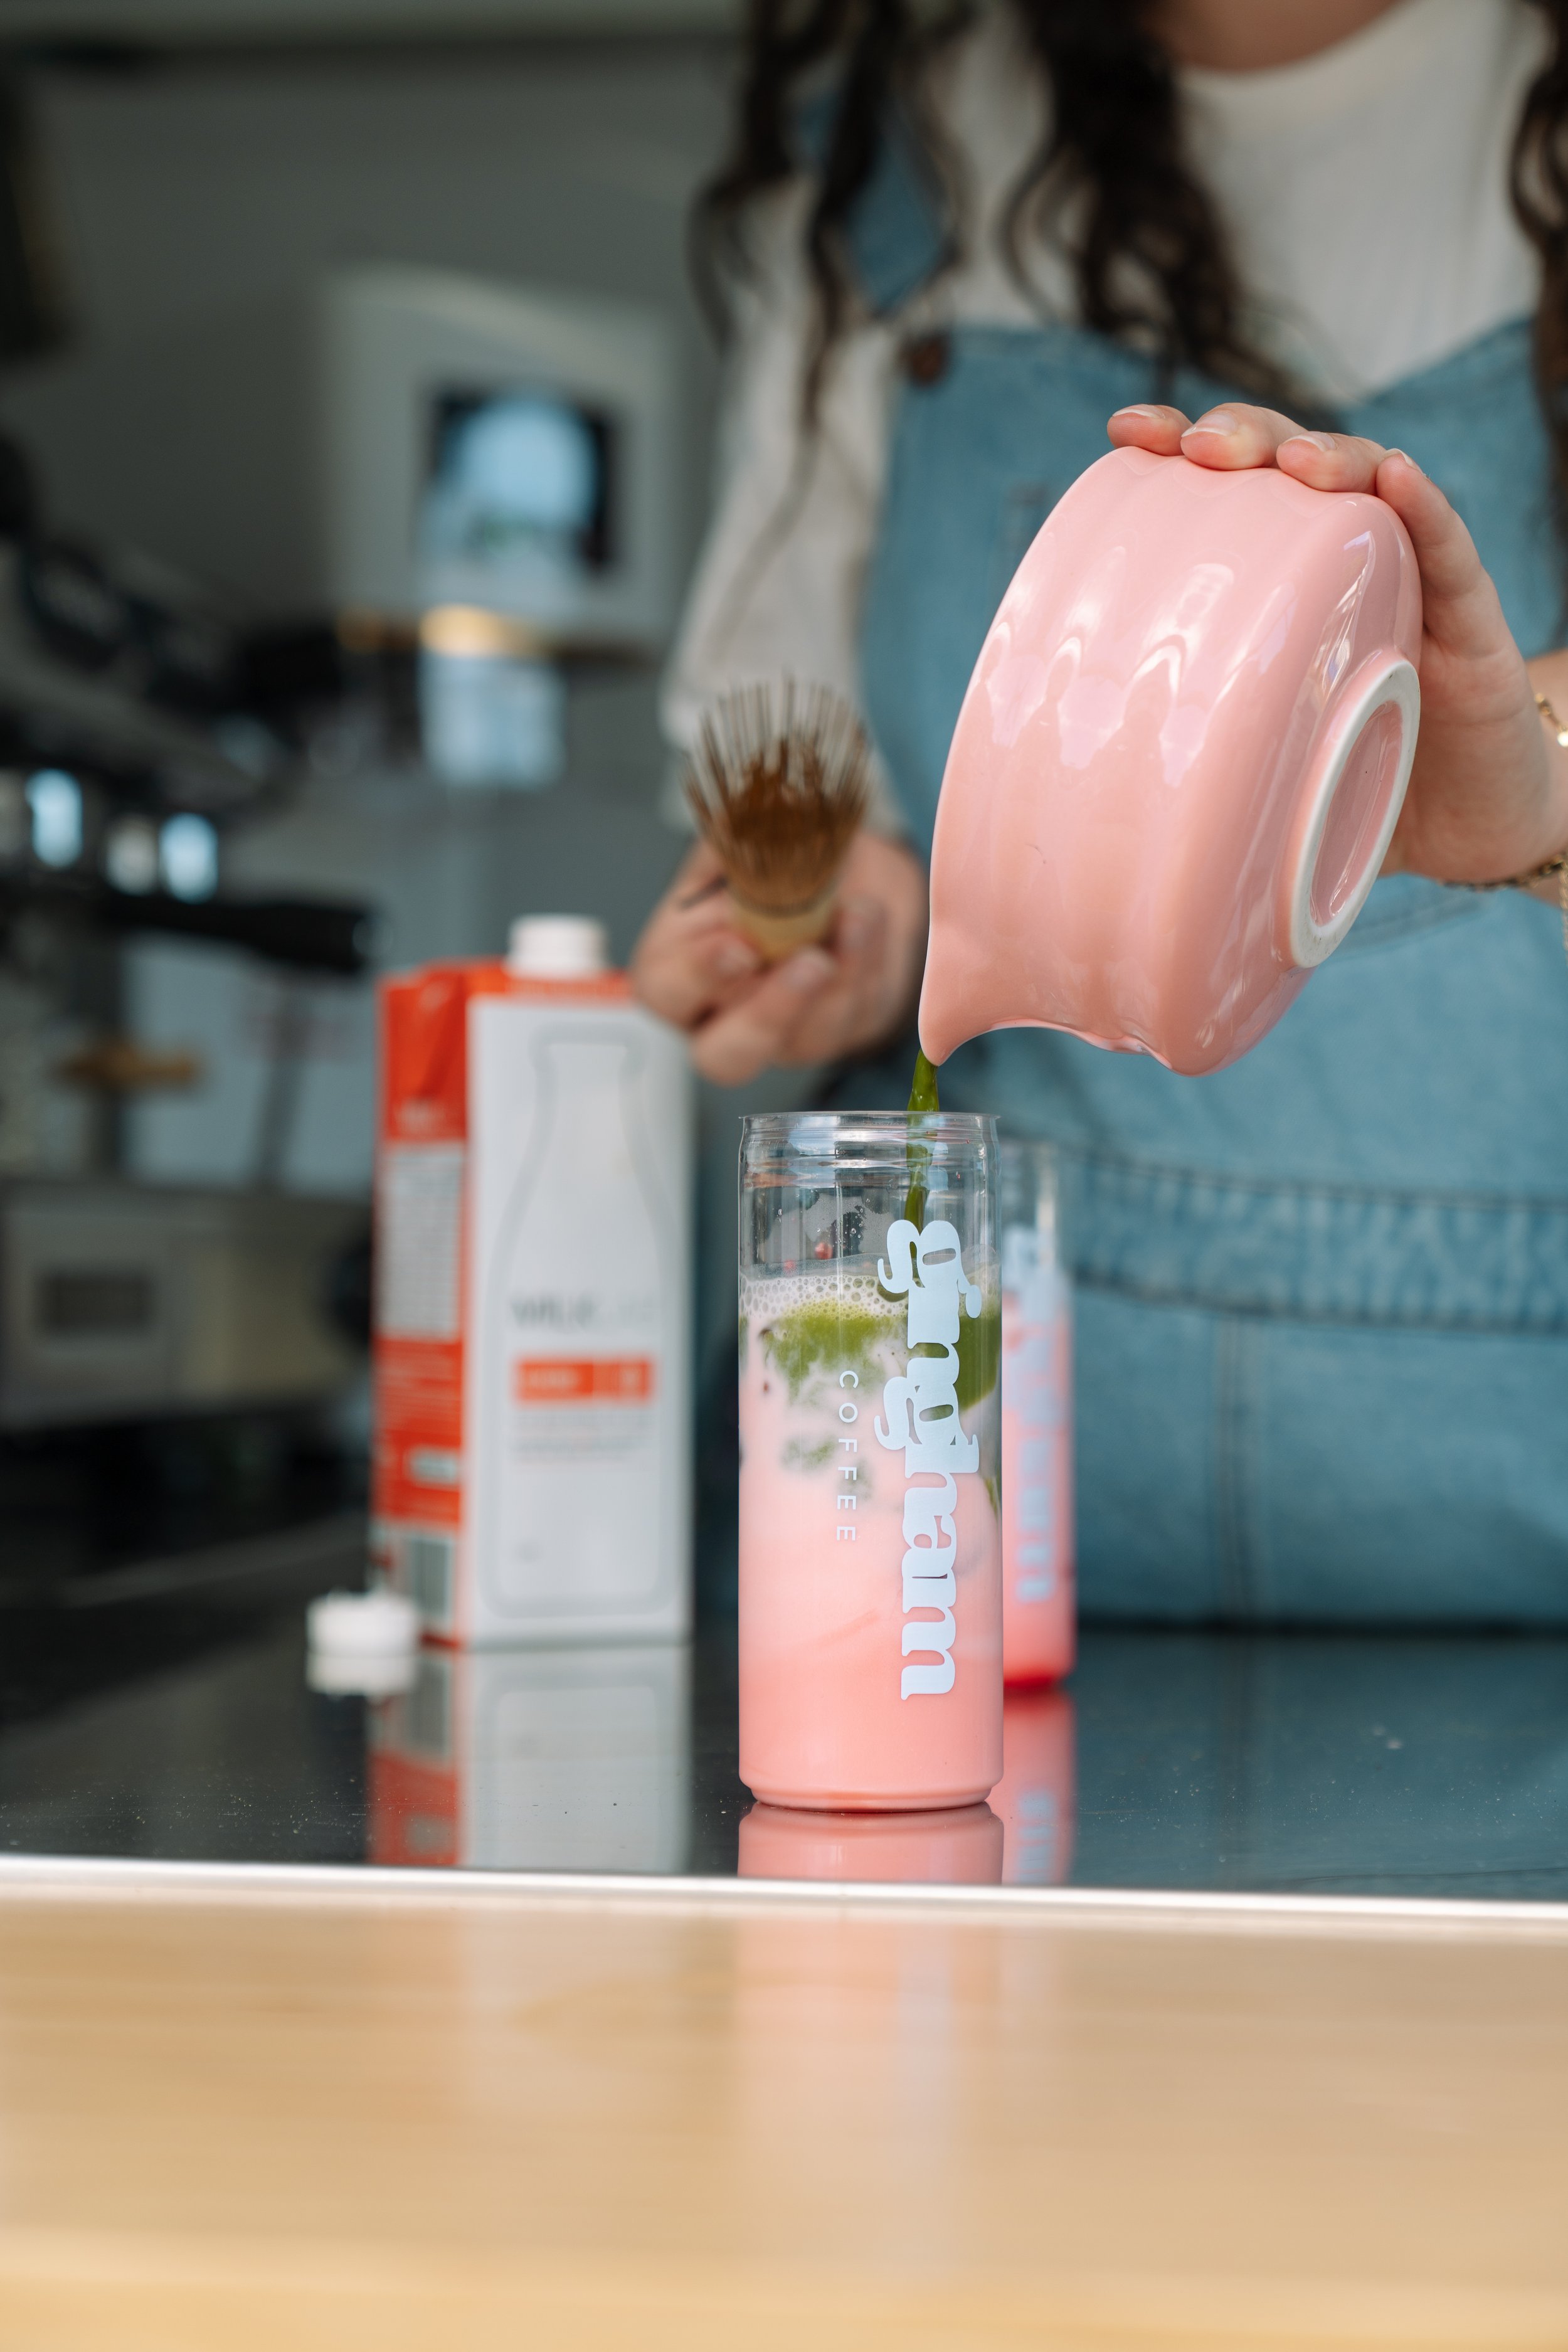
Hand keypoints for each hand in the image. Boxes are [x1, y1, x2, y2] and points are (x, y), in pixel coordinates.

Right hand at [631, 828, 927, 1086]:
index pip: (666, 994)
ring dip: (839, 981)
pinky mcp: (844, 1028)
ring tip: (857, 917)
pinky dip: (868, 966)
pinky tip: (869, 921)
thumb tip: (736, 838)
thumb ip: (732, 845)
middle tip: (810, 964)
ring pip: (806, 1041)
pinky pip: (857, 1016)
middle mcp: (725, 1017)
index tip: (737, 946)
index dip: (697, 978)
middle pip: (726, 1057)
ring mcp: (787, 1034)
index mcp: (677, 971)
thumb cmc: (773, 860)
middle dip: (768, 1015)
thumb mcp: (744, 838)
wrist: (841, 865)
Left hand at [1107, 402, 1567, 886]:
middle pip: (1291, 467)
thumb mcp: (1258, 771)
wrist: (1469, 829)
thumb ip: (1197, 772)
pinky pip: (1451, 554)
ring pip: (1372, 487)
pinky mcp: (1472, 624)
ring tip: (1289, 459)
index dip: (1181, 449)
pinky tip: (1398, 479)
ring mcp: (1411, 583)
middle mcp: (1344, 566)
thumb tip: (1093, 826)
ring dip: (1329, 456)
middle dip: (1244, 436)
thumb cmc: (1356, 787)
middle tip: (1198, 448)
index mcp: (1281, 588)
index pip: (1232, 493)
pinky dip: (1426, 510)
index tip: (1127, 433)